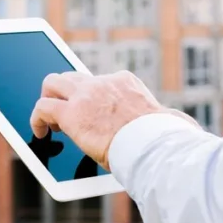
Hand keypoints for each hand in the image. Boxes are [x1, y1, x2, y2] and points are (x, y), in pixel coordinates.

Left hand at [30, 70, 194, 171]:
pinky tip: (39, 132)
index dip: (90, 96)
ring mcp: (85, 95)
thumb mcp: (171, 122)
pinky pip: (43, 108)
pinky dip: (37, 119)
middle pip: (72, 76)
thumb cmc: (165, 139)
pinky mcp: (71, 114)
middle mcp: (103, 83)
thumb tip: (185, 126)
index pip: (100, 81)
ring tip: (48, 120)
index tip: (90, 109)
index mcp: (125, 82)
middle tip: (63, 112)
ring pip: (52, 83)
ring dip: (48, 99)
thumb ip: (170, 119)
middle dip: (64, 92)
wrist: (153, 146)